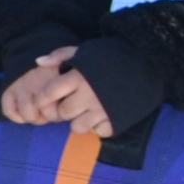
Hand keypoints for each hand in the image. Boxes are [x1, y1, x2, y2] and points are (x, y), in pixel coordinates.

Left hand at [0, 47, 114, 132]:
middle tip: (72, 102)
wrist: (145, 65)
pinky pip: (98, 132)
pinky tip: (101, 115)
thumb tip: (38, 62)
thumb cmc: (110, 58)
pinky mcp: (117, 121)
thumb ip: (60, 55)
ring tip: (86, 111)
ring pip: (77, 127)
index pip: (49, 94)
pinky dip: (98, 126)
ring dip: (79, 121)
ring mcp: (104, 110)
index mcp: (78, 78)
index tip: (43, 100)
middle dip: (63, 109)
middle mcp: (89, 95)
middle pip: (63, 112)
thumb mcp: (84, 51)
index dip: (42, 99)